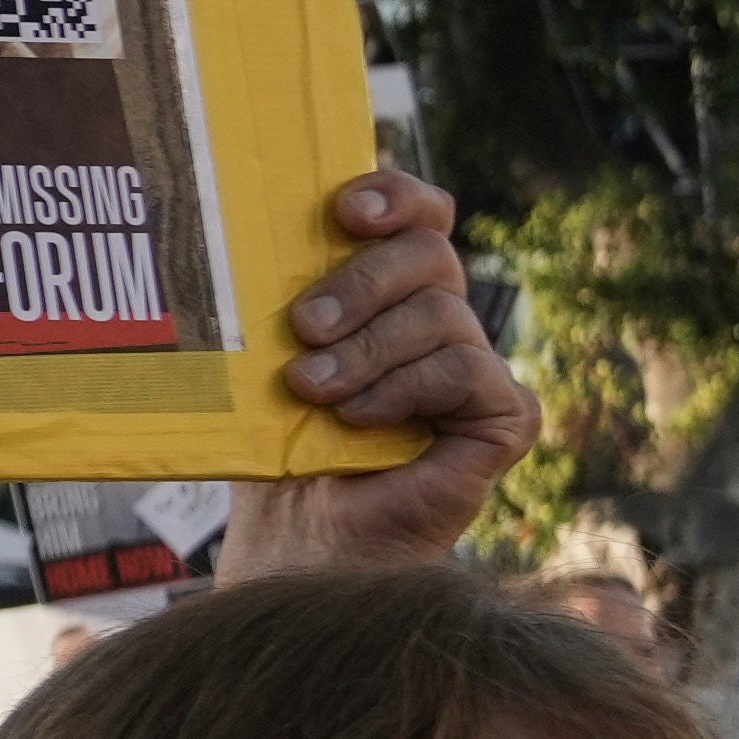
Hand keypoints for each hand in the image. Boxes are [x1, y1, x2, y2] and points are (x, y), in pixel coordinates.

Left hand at [240, 167, 530, 567]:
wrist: (296, 542)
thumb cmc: (274, 448)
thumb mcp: (265, 357)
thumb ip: (274, 295)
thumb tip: (236, 228)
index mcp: (386, 291)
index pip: (418, 214)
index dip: (395, 195)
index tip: (346, 208)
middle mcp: (437, 321)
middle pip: (429, 252)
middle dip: (359, 281)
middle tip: (302, 326)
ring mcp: (474, 368)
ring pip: (440, 312)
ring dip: (366, 350)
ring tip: (313, 390)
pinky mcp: (502, 417)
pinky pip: (468, 368)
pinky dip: (405, 388)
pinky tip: (359, 420)